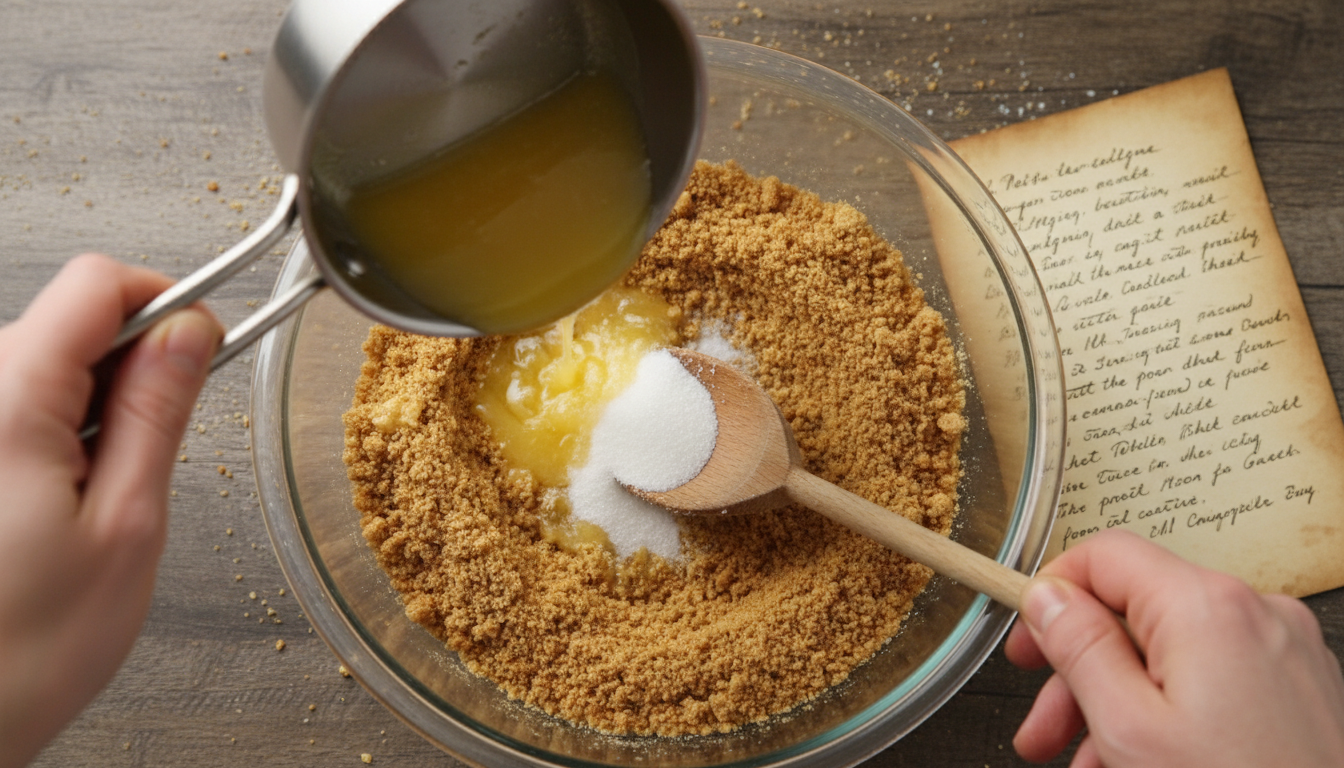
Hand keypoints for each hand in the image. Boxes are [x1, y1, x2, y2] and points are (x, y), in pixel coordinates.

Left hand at [0, 254, 219, 766]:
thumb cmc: (22, 650)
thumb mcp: (127, 524)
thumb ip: (160, 414)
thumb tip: (191, 336)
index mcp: (6, 403)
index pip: (97, 285)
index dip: (166, 302)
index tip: (203, 345)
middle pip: (67, 319)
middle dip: (130, 367)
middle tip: (152, 452)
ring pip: (40, 363)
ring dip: (89, 408)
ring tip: (96, 496)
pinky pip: (11, 405)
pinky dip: (52, 434)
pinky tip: (57, 502)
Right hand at [1006, 529, 1343, 766]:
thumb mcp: (1129, 727)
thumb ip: (1080, 648)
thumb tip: (1048, 596)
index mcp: (1207, 606)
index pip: (1104, 555)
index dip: (1052, 595)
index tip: (1027, 641)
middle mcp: (1255, 612)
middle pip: (1135, 614)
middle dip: (1080, 670)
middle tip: (1045, 728)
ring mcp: (1284, 650)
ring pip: (1171, 654)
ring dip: (1118, 702)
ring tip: (1091, 762)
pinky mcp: (1300, 686)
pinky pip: (1214, 679)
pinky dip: (1171, 711)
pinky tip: (1145, 760)